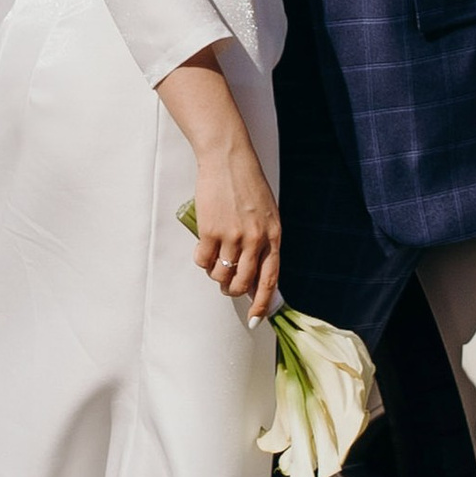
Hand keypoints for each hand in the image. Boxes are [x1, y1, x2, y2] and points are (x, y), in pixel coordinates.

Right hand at [158, 48, 282, 320]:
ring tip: (215, 262)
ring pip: (221, 274)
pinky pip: (203, 260)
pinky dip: (201, 261)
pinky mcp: (210, 230)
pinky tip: (203, 250)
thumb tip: (253, 277)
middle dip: (232, 289)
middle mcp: (256, 239)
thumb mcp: (267, 213)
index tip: (256, 318)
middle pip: (242, 282)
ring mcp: (233, 236)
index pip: (270, 279)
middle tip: (226, 285)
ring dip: (216, 274)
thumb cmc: (248, 184)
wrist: (228, 158)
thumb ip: (264, 243)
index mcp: (274, 235)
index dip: (262, 302)